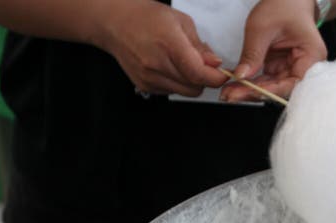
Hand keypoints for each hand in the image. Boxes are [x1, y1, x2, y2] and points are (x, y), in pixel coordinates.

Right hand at [95, 0, 227, 96]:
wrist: (113, 22)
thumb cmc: (147, 17)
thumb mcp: (181, 22)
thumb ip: (200, 46)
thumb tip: (216, 64)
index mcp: (169, 44)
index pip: (199, 74)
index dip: (216, 77)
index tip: (222, 73)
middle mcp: (157, 65)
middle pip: (195, 87)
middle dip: (205, 79)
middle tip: (203, 65)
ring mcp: (149, 78)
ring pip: (185, 92)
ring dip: (191, 82)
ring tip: (184, 63)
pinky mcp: (144, 86)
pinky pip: (172, 92)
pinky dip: (177, 83)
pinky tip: (170, 67)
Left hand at [220, 0, 326, 101]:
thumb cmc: (282, 5)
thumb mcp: (262, 28)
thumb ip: (252, 54)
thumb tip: (241, 77)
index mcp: (312, 57)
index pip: (293, 83)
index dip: (271, 90)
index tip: (249, 92)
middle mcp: (305, 67)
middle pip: (281, 88)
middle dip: (256, 93)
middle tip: (231, 95)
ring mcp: (292, 68)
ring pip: (272, 86)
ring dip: (251, 90)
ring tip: (229, 92)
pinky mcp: (281, 67)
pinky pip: (266, 79)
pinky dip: (251, 82)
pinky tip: (236, 85)